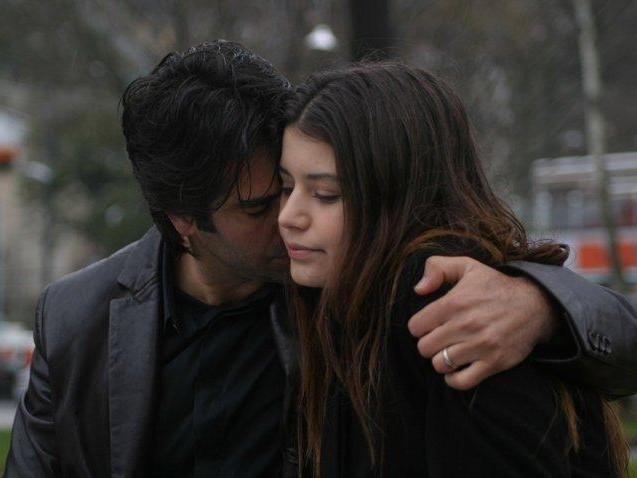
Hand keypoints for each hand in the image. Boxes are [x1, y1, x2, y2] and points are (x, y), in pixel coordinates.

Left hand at [407, 256, 559, 389]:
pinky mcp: (494, 362)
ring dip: (441, 360)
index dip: (419, 326)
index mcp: (454, 302)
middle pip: (425, 348)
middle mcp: (465, 325)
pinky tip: (457, 368)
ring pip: (440, 365)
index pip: (415, 326)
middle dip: (429, 343)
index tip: (430, 324)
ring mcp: (480, 346)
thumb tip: (418, 289)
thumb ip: (436, 267)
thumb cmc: (495, 286)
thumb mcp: (466, 266)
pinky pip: (461, 381)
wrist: (535, 304)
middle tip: (440, 338)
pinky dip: (454, 379)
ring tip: (450, 351)